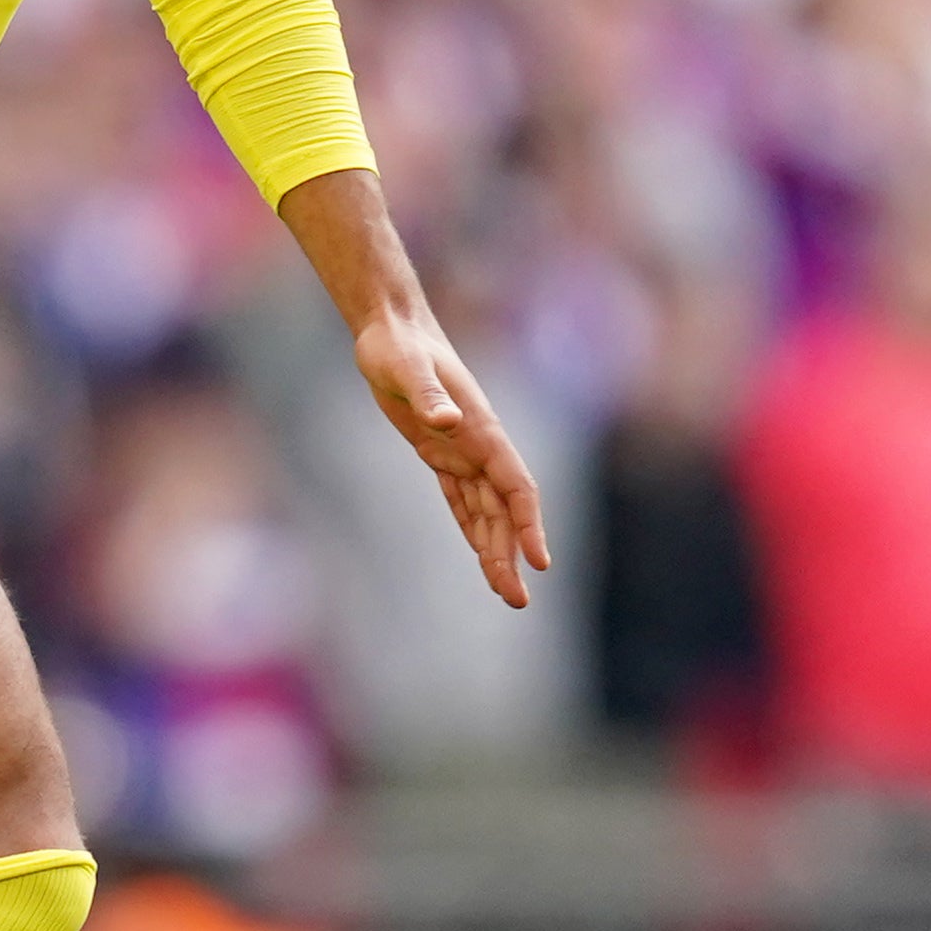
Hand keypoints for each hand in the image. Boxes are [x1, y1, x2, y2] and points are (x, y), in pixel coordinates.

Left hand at [353, 307, 552, 611]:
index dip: (529, 525)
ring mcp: (462, 451)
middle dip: (512, 554)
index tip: (539, 561)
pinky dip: (473, 528)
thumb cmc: (398, 347)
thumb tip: (450, 423)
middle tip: (516, 600)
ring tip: (505, 592)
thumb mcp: (407, 369)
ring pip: (486, 512)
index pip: (517, 488)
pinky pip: (462, 500)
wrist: (391, 330)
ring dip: (495, 550)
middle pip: (505, 511)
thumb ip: (429, 396)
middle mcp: (479, 446)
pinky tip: (482, 556)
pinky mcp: (439, 454)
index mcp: (483, 431)